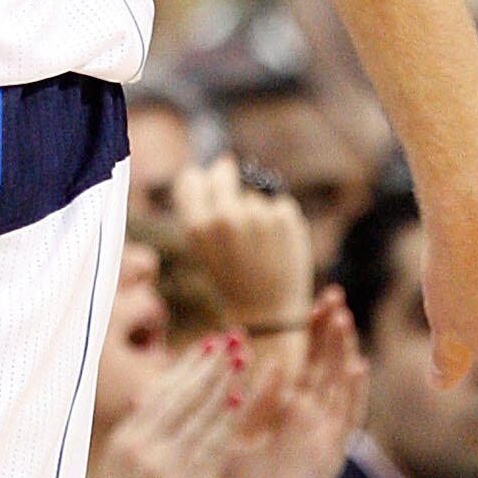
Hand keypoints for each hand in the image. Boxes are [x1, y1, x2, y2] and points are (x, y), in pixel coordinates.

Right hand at [74, 337, 245, 477]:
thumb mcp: (116, 466)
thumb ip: (135, 433)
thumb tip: (146, 400)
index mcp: (125, 438)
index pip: (160, 392)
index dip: (186, 366)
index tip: (205, 344)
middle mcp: (142, 445)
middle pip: (181, 396)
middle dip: (208, 365)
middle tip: (230, 340)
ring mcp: (162, 466)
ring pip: (198, 416)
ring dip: (222, 385)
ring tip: (241, 361)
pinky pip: (209, 448)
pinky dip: (225, 422)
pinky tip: (239, 402)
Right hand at [172, 156, 313, 333]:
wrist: (268, 314)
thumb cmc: (231, 278)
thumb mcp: (203, 246)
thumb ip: (203, 206)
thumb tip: (223, 162)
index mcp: (198, 227)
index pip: (191, 179)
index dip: (199, 181)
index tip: (206, 186)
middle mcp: (226, 217)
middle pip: (223, 172)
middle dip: (227, 177)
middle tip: (237, 204)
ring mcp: (258, 215)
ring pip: (253, 193)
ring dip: (256, 207)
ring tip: (259, 243)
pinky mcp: (286, 216)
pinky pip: (278, 203)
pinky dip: (279, 218)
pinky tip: (277, 244)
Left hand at [213, 287, 365, 477]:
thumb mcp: (239, 436)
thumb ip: (257, 403)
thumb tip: (272, 365)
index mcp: (289, 411)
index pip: (307, 362)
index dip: (314, 332)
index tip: (317, 301)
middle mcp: (311, 420)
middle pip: (328, 366)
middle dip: (332, 332)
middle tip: (334, 295)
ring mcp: (323, 438)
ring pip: (340, 387)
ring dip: (343, 354)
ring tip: (343, 319)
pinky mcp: (329, 457)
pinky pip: (345, 422)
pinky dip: (353, 394)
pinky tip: (356, 367)